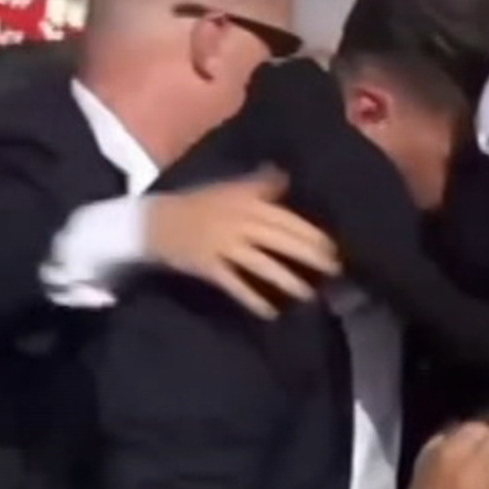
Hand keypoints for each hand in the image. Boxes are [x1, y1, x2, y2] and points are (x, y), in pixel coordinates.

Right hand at [145, 169, 340, 319]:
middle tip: (334, 270)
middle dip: (309, 255)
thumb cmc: (198, 204)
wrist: (155, 221)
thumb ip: (260, 185)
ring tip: (309, 294)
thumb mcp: (230, 188)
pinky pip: (234, 285)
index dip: (311, 234)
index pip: (286, 219)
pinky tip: (270, 312)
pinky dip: (252, 299)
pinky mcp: (208, 266)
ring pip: (261, 264)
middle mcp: (238, 222)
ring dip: (287, 280)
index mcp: (246, 202)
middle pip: (280, 240)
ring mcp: (222, 245)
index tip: (333, 247)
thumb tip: (287, 177)